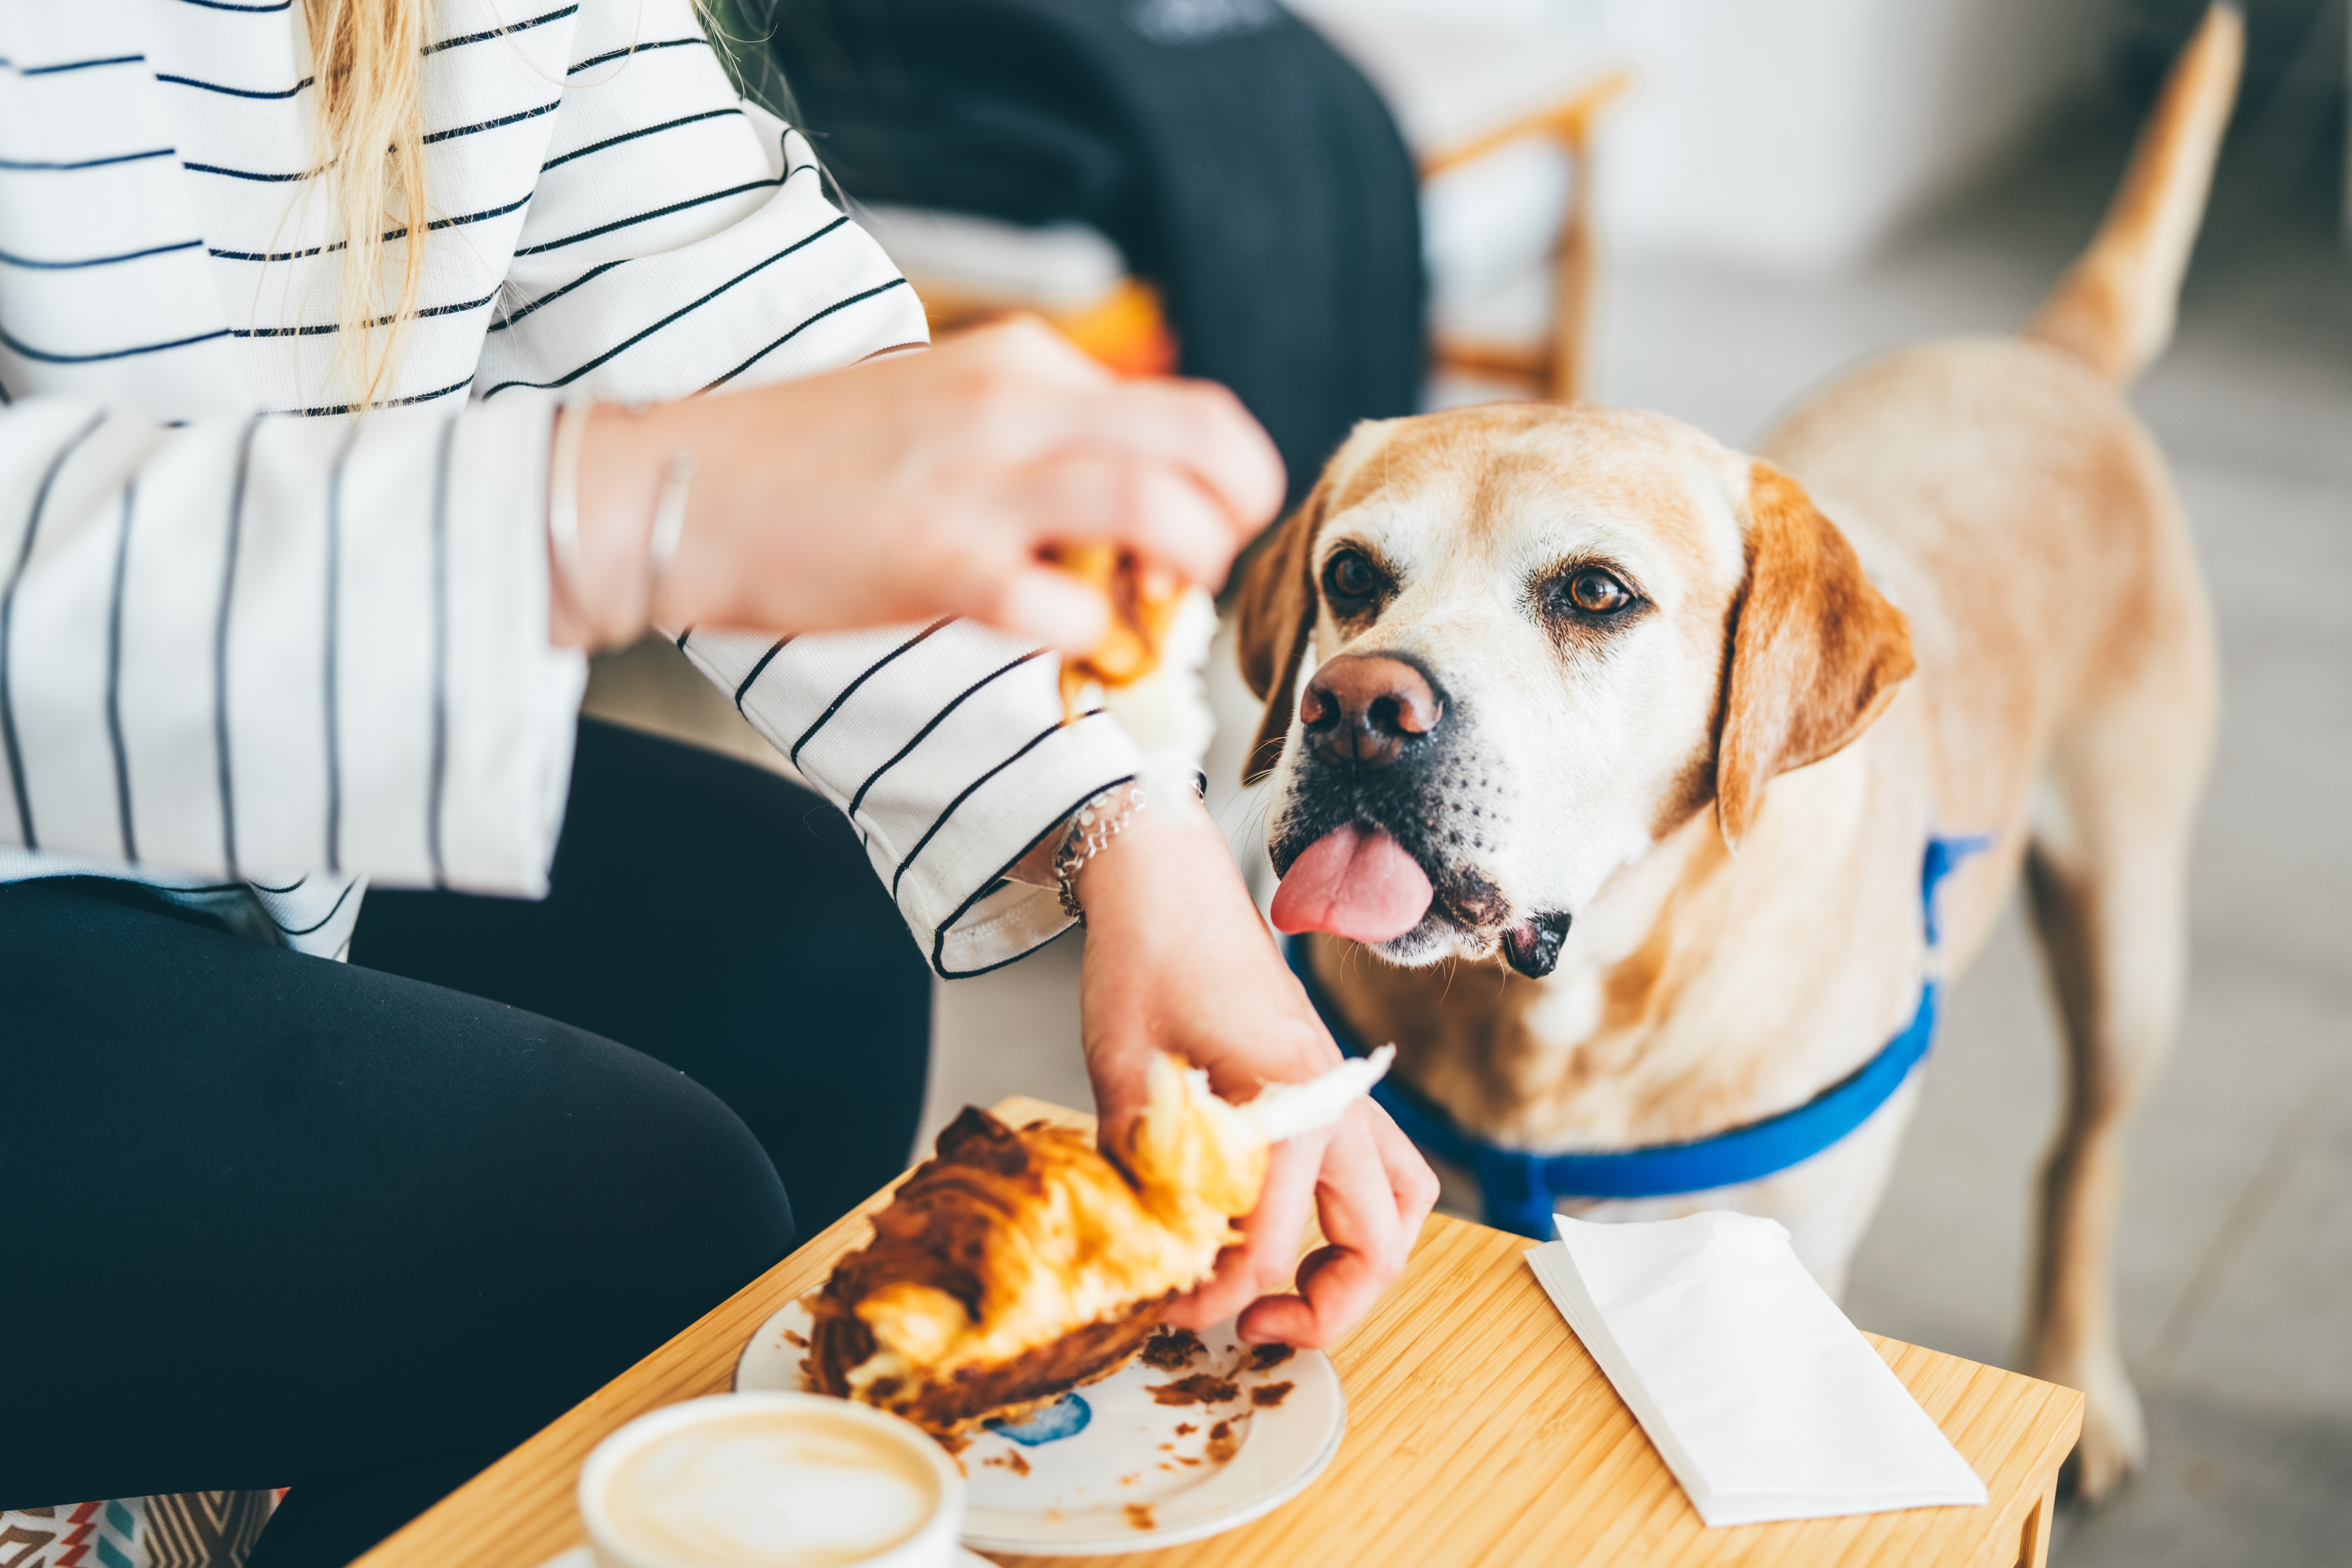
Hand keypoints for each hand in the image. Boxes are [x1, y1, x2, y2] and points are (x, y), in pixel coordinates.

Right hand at [557, 318, 1283, 649]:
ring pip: (1161, 510)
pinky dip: (1097, 638)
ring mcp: (979, 482)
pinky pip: (1071, 607)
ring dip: (1186, 571)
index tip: (1195, 534)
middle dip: (1236, 518)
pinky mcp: (941, 562)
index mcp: (1023, 362)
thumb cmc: (808, 464)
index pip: (1188, 409)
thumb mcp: (945, 408)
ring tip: (1151, 607)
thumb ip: (1037, 435)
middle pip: (1205, 444)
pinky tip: (1068, 643)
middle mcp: (1015, 405)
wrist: (678, 487)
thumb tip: (1128, 496)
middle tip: (1199, 572)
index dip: (1222, 483)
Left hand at [1073, 794, 1438, 1346]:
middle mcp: (1338, 1103)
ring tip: (1289, 1290)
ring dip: (1360, 1267)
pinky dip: (1357, 1216)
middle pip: (1377, 1244)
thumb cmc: (1146, 960)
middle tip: (1247, 1325)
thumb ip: (1146, 1167)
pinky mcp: (1334, 1088)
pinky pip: (1384, 1170)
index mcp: (1291, 1098)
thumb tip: (1155, 1254)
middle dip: (1323, 1308)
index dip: (1218, 1295)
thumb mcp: (1125, 1072)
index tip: (1171, 1310)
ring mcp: (1345, 1095)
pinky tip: (1294, 1226)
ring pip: (1401, 1209)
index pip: (1271, 1240)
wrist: (1169, 885)